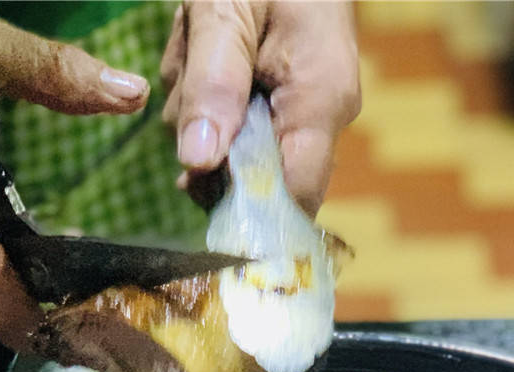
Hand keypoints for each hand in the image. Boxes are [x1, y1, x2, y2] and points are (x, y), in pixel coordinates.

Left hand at [160, 0, 359, 215]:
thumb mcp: (224, 11)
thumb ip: (212, 85)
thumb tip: (198, 161)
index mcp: (321, 99)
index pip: (295, 195)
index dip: (248, 209)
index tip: (196, 181)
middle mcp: (318, 114)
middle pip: (251, 175)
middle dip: (205, 135)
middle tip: (192, 65)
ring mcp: (299, 107)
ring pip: (226, 145)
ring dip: (192, 104)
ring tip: (196, 38)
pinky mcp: (278, 97)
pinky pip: (227, 118)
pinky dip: (200, 91)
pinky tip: (202, 45)